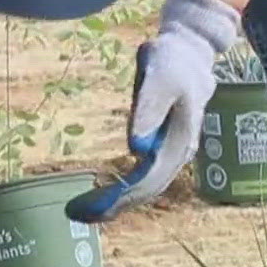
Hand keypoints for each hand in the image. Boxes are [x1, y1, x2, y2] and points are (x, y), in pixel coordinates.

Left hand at [64, 0, 240, 222]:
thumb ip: (148, 108)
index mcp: (178, 143)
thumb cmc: (173, 61)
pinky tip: (104, 193)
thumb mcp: (160, 77)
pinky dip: (123, 188)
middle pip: (146, 191)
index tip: (89, 207)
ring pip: (146, 187)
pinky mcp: (163, 148)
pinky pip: (144, 176)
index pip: (147, 181)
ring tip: (83, 209)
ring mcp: (172, 153)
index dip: (118, 198)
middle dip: (112, 206)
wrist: (191, 53)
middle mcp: (178, 155)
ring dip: (117, 201)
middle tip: (75, 213)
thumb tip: (135, 147)